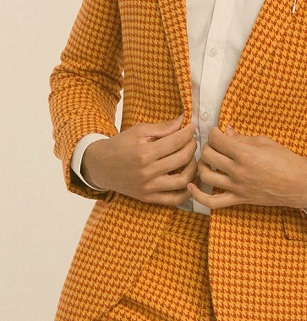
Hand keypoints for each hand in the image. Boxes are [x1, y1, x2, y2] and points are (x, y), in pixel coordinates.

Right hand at [81, 115, 197, 205]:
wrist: (99, 166)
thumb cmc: (120, 145)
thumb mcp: (138, 131)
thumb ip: (162, 127)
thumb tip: (182, 121)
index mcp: (144, 153)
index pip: (176, 141)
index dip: (188, 133)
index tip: (192, 127)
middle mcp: (147, 172)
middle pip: (182, 159)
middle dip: (192, 146)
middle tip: (191, 141)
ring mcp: (148, 188)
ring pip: (183, 180)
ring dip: (194, 167)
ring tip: (191, 159)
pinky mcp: (148, 198)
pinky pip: (175, 199)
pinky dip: (188, 191)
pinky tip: (192, 179)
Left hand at [187, 126, 306, 210]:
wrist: (298, 183)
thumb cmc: (285, 160)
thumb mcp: (264, 142)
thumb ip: (241, 138)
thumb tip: (225, 131)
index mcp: (245, 153)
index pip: (217, 139)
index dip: (214, 132)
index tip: (218, 132)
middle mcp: (238, 171)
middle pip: (208, 155)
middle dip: (208, 146)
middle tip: (214, 144)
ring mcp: (237, 187)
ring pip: (206, 175)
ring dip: (202, 164)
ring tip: (208, 160)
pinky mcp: (238, 199)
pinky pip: (213, 202)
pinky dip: (198, 196)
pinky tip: (192, 187)